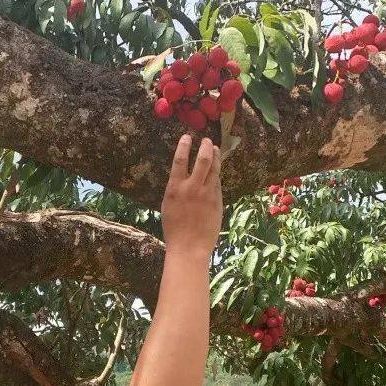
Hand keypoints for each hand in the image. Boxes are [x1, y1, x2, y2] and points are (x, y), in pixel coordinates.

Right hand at [161, 133, 222, 260]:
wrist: (189, 248)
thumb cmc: (174, 229)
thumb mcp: (168, 206)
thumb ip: (176, 190)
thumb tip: (181, 177)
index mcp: (175, 188)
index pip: (179, 160)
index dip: (184, 146)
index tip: (187, 137)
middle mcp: (192, 188)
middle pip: (202, 160)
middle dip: (205, 146)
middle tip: (206, 140)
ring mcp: (207, 194)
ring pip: (214, 169)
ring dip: (215, 156)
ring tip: (215, 149)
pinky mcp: (218, 202)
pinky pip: (218, 183)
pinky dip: (217, 174)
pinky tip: (216, 169)